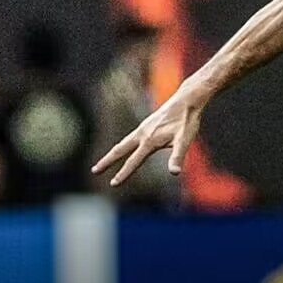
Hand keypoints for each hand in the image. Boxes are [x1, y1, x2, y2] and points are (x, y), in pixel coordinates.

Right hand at [91, 81, 205, 186]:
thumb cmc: (187, 121)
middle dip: (107, 161)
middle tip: (94, 170)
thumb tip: (174, 173)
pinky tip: (126, 148)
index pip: (133, 161)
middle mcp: (142, 134)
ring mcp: (143, 128)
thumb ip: (178, 157)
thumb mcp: (184, 140)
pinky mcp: (147, 124)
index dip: (123, 173)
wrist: (187, 99)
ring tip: (105, 161)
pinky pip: (131, 137)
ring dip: (113, 153)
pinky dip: (123, 145)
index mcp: (150, 141)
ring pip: (124, 143)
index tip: (113, 183)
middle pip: (120, 149)